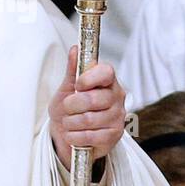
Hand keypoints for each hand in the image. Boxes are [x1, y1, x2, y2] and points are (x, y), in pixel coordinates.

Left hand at [48, 46, 126, 168]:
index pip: (106, 72)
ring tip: (68, 122)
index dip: (88, 78)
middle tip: (67, 107)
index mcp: (107, 81)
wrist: (67, 133)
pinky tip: (73, 134)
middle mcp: (117, 97)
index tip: (77, 85)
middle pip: (92, 99)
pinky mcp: (114, 136)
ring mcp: (117, 117)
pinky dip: (74, 136)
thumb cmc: (69, 108)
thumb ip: (73, 70)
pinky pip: (89, 136)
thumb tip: (75, 49)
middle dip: (71, 105)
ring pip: (88, 119)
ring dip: (70, 123)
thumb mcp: (67, 87)